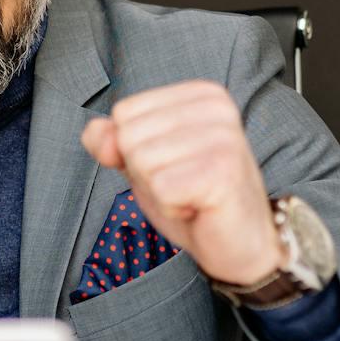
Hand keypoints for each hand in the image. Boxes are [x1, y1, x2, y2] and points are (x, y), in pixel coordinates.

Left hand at [78, 80, 281, 287]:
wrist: (241, 245)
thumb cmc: (195, 201)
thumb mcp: (145, 164)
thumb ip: (114, 142)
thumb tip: (97, 134)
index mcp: (200, 95)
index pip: (124, 114)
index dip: (136, 152)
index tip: (174, 166)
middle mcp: (215, 107)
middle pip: (129, 137)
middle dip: (146, 173)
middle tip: (184, 185)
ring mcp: (223, 136)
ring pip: (142, 163)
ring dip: (160, 192)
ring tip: (193, 195)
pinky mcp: (223, 170)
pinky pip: (161, 188)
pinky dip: (172, 207)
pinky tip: (200, 207)